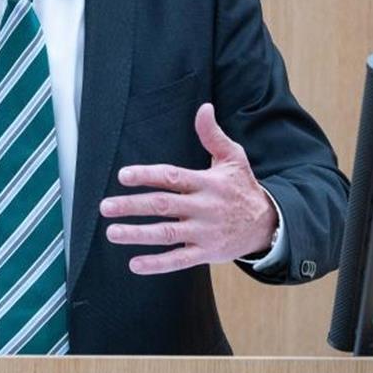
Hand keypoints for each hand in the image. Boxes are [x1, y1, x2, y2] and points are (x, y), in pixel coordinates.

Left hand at [100, 103, 277, 274]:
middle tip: (105, 207)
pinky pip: (179, 260)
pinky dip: (157, 264)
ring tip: (112, 232)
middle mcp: (203, 208)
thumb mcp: (233, 158)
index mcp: (207, 183)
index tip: (123, 176)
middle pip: (163, 205)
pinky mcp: (206, 253)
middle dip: (132, 206)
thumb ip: (213, 135)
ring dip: (137, 234)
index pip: (172, 177)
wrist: (267, 224)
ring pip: (167, 234)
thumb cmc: (242, 187)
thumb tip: (203, 108)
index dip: (147, 175)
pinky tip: (134, 264)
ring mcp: (204, 232)